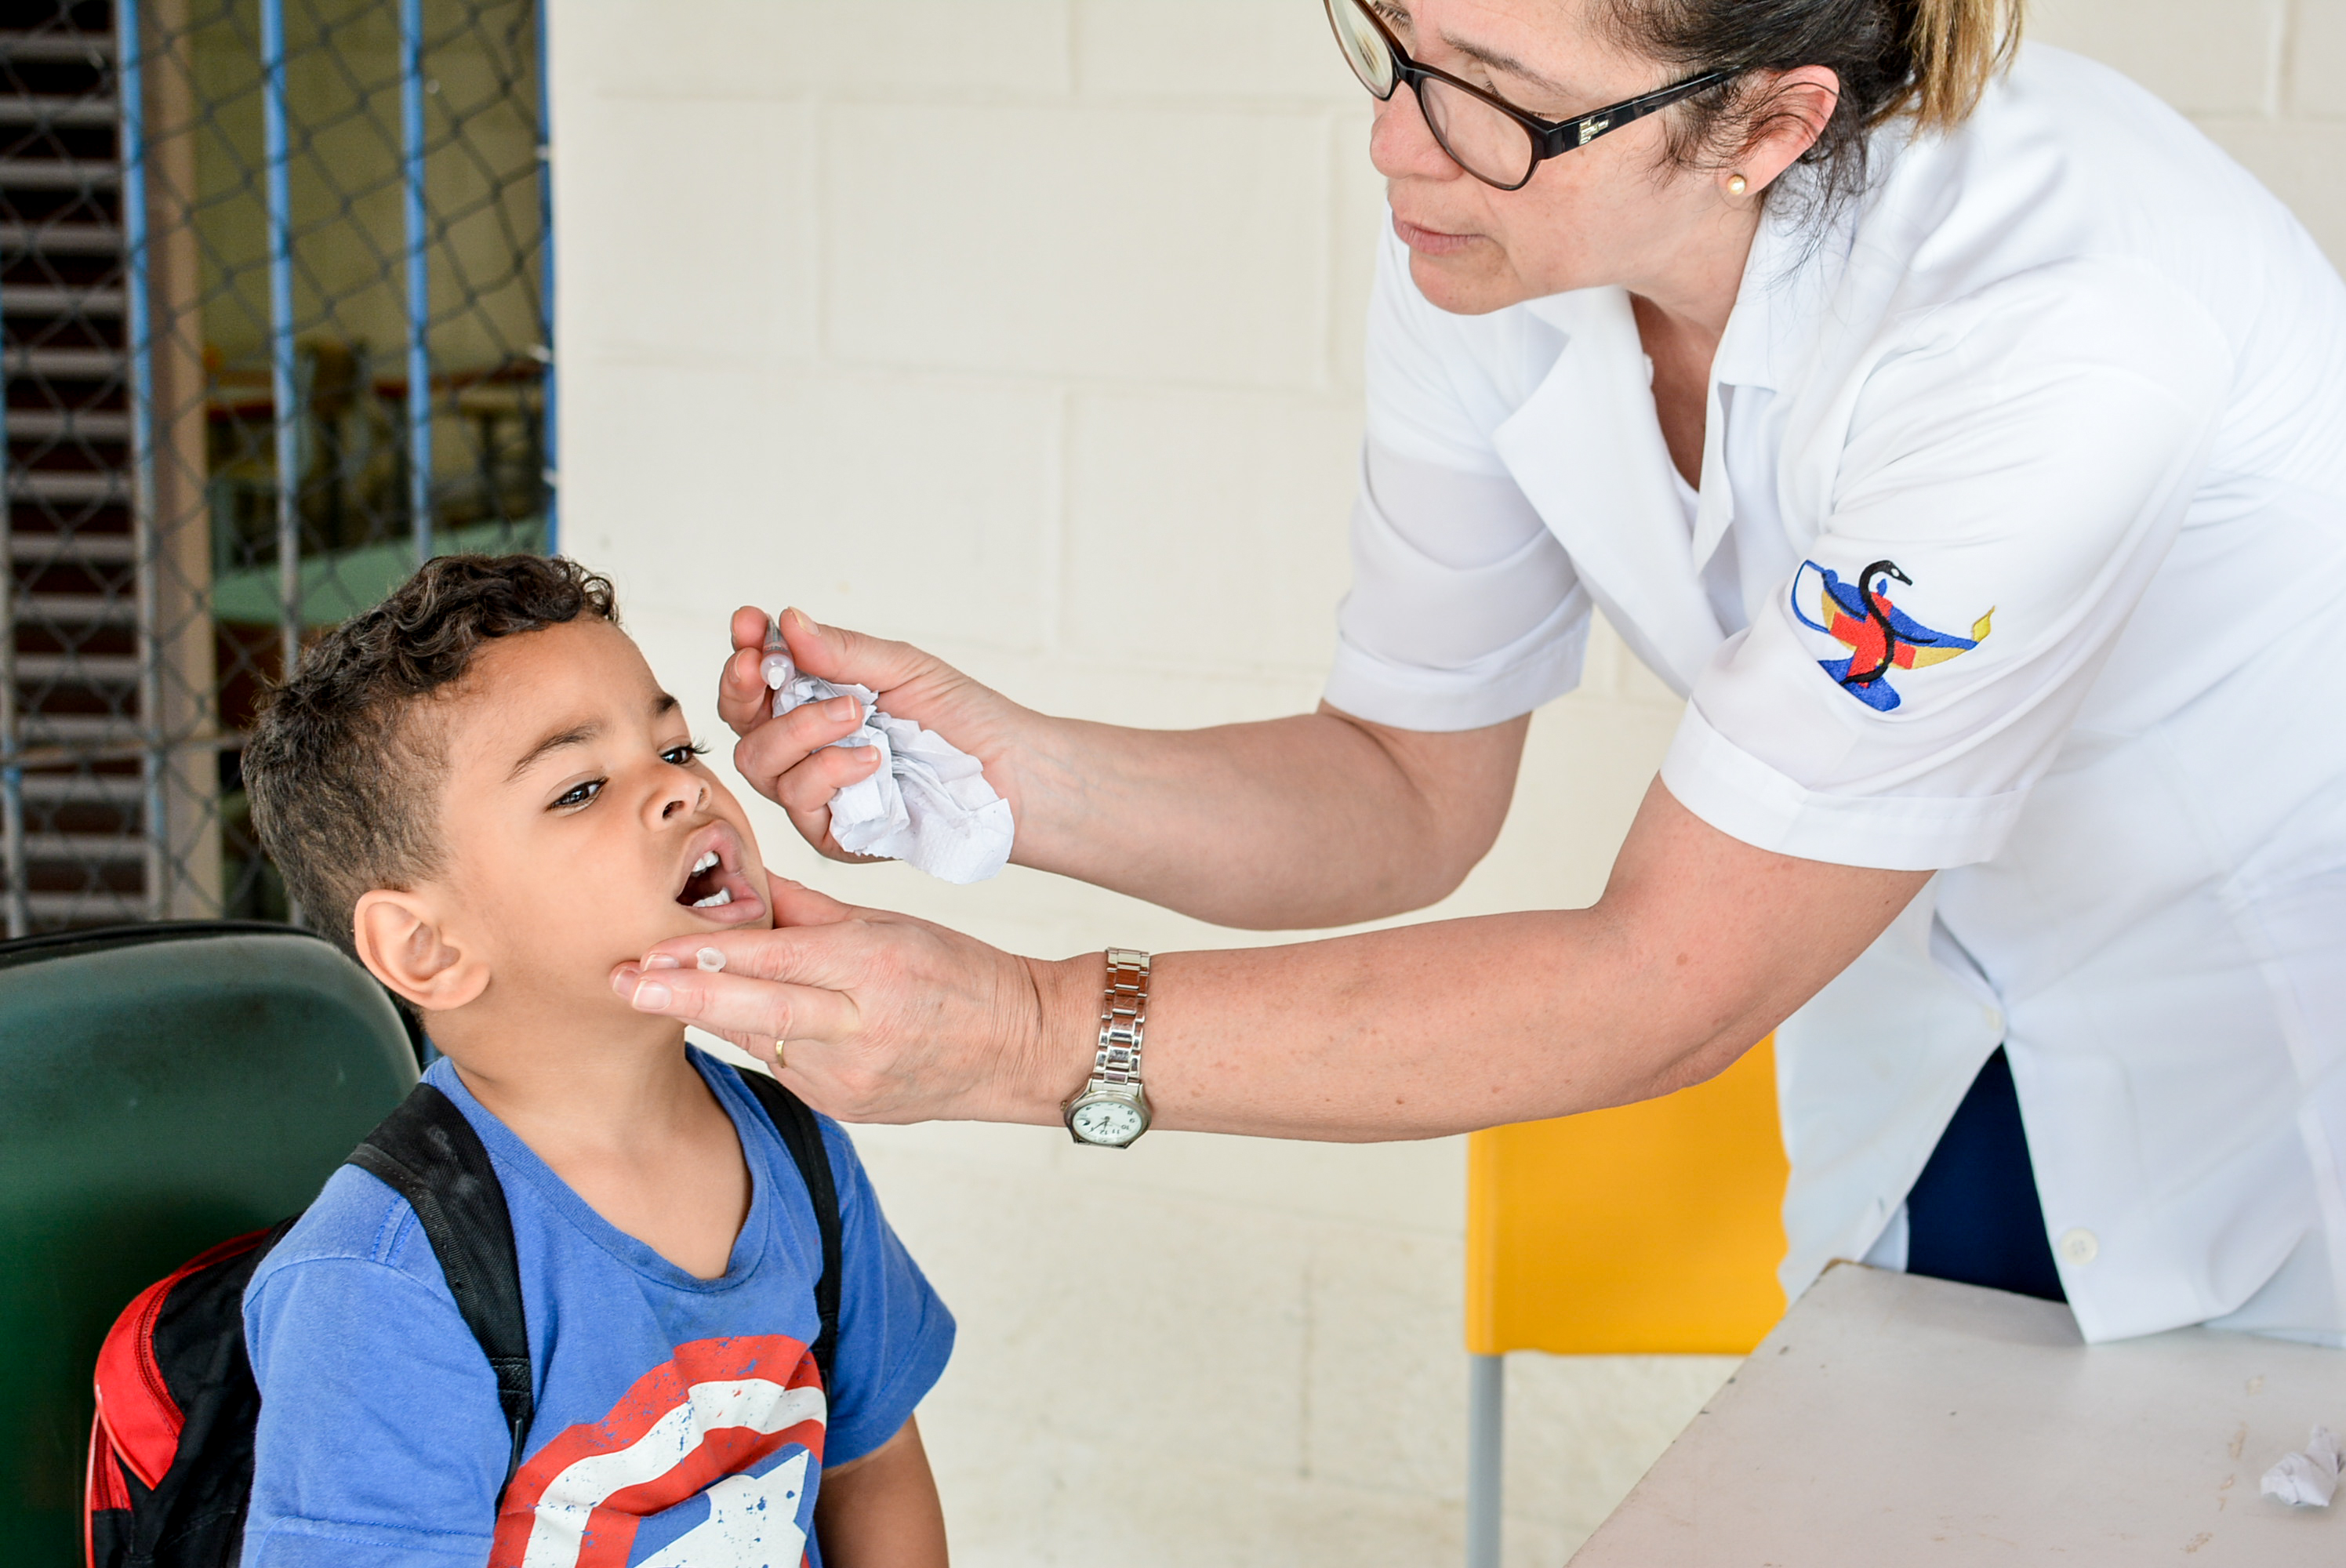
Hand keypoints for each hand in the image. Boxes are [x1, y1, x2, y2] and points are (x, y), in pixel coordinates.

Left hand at [609, 874, 1090, 1124]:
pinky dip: (758, 1039)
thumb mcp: (889, 923)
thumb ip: (809, 911)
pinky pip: (783, 1065)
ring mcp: (849, 1078)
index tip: (650, 949)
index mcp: (874, 969)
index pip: (776, 960)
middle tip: (619, 984)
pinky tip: (739, 1019)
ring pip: (759, 1039)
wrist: (1019, 1046)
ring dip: (712, 1016)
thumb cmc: (959, 973)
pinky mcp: (845, 1107)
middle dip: (682, 997)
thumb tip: (741, 884)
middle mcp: (859, 1029)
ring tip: (651, 993)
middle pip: (755, 1011)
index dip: (709, 956)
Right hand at [716, 606, 1035, 863]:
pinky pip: (799, 800)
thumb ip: (841, 651)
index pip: (756, 678)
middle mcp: (805, 748)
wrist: (1010, 772)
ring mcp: (816, 792)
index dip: (744, 651)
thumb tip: (785, 622)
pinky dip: (829, 771)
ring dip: (799, 729)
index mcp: (814, 701)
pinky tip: (872, 759)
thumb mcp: (901, 669)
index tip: (749, 624)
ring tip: (857, 714)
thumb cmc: (961, 719)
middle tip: (766, 664)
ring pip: (759, 762)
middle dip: (744, 689)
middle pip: (740, 722)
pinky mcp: (833, 833)